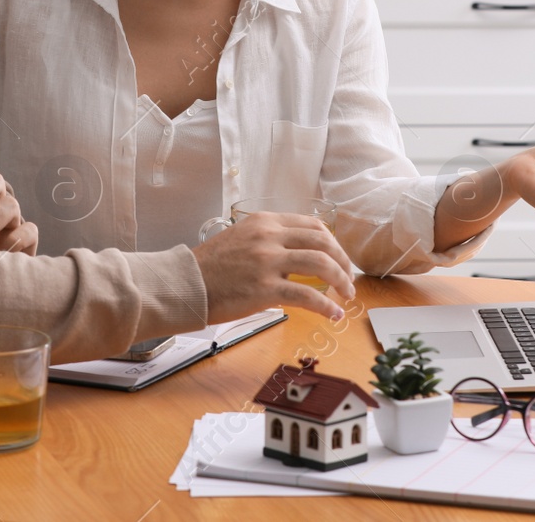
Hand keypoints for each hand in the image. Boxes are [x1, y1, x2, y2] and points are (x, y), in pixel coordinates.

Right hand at [192, 212, 355, 322]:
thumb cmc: (210, 267)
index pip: (312, 225)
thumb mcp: (241, 238)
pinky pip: (306, 296)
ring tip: (346, 295)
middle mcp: (268, 236)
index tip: (340, 258)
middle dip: (343, 261)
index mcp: (264, 221)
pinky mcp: (265, 289)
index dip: (334, 243)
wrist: (186, 284)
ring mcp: (267, 261)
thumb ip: (269, 240)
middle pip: (323, 242)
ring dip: (341, 281)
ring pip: (321, 264)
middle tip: (349, 279)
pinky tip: (333, 313)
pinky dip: (326, 306)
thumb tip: (298, 256)